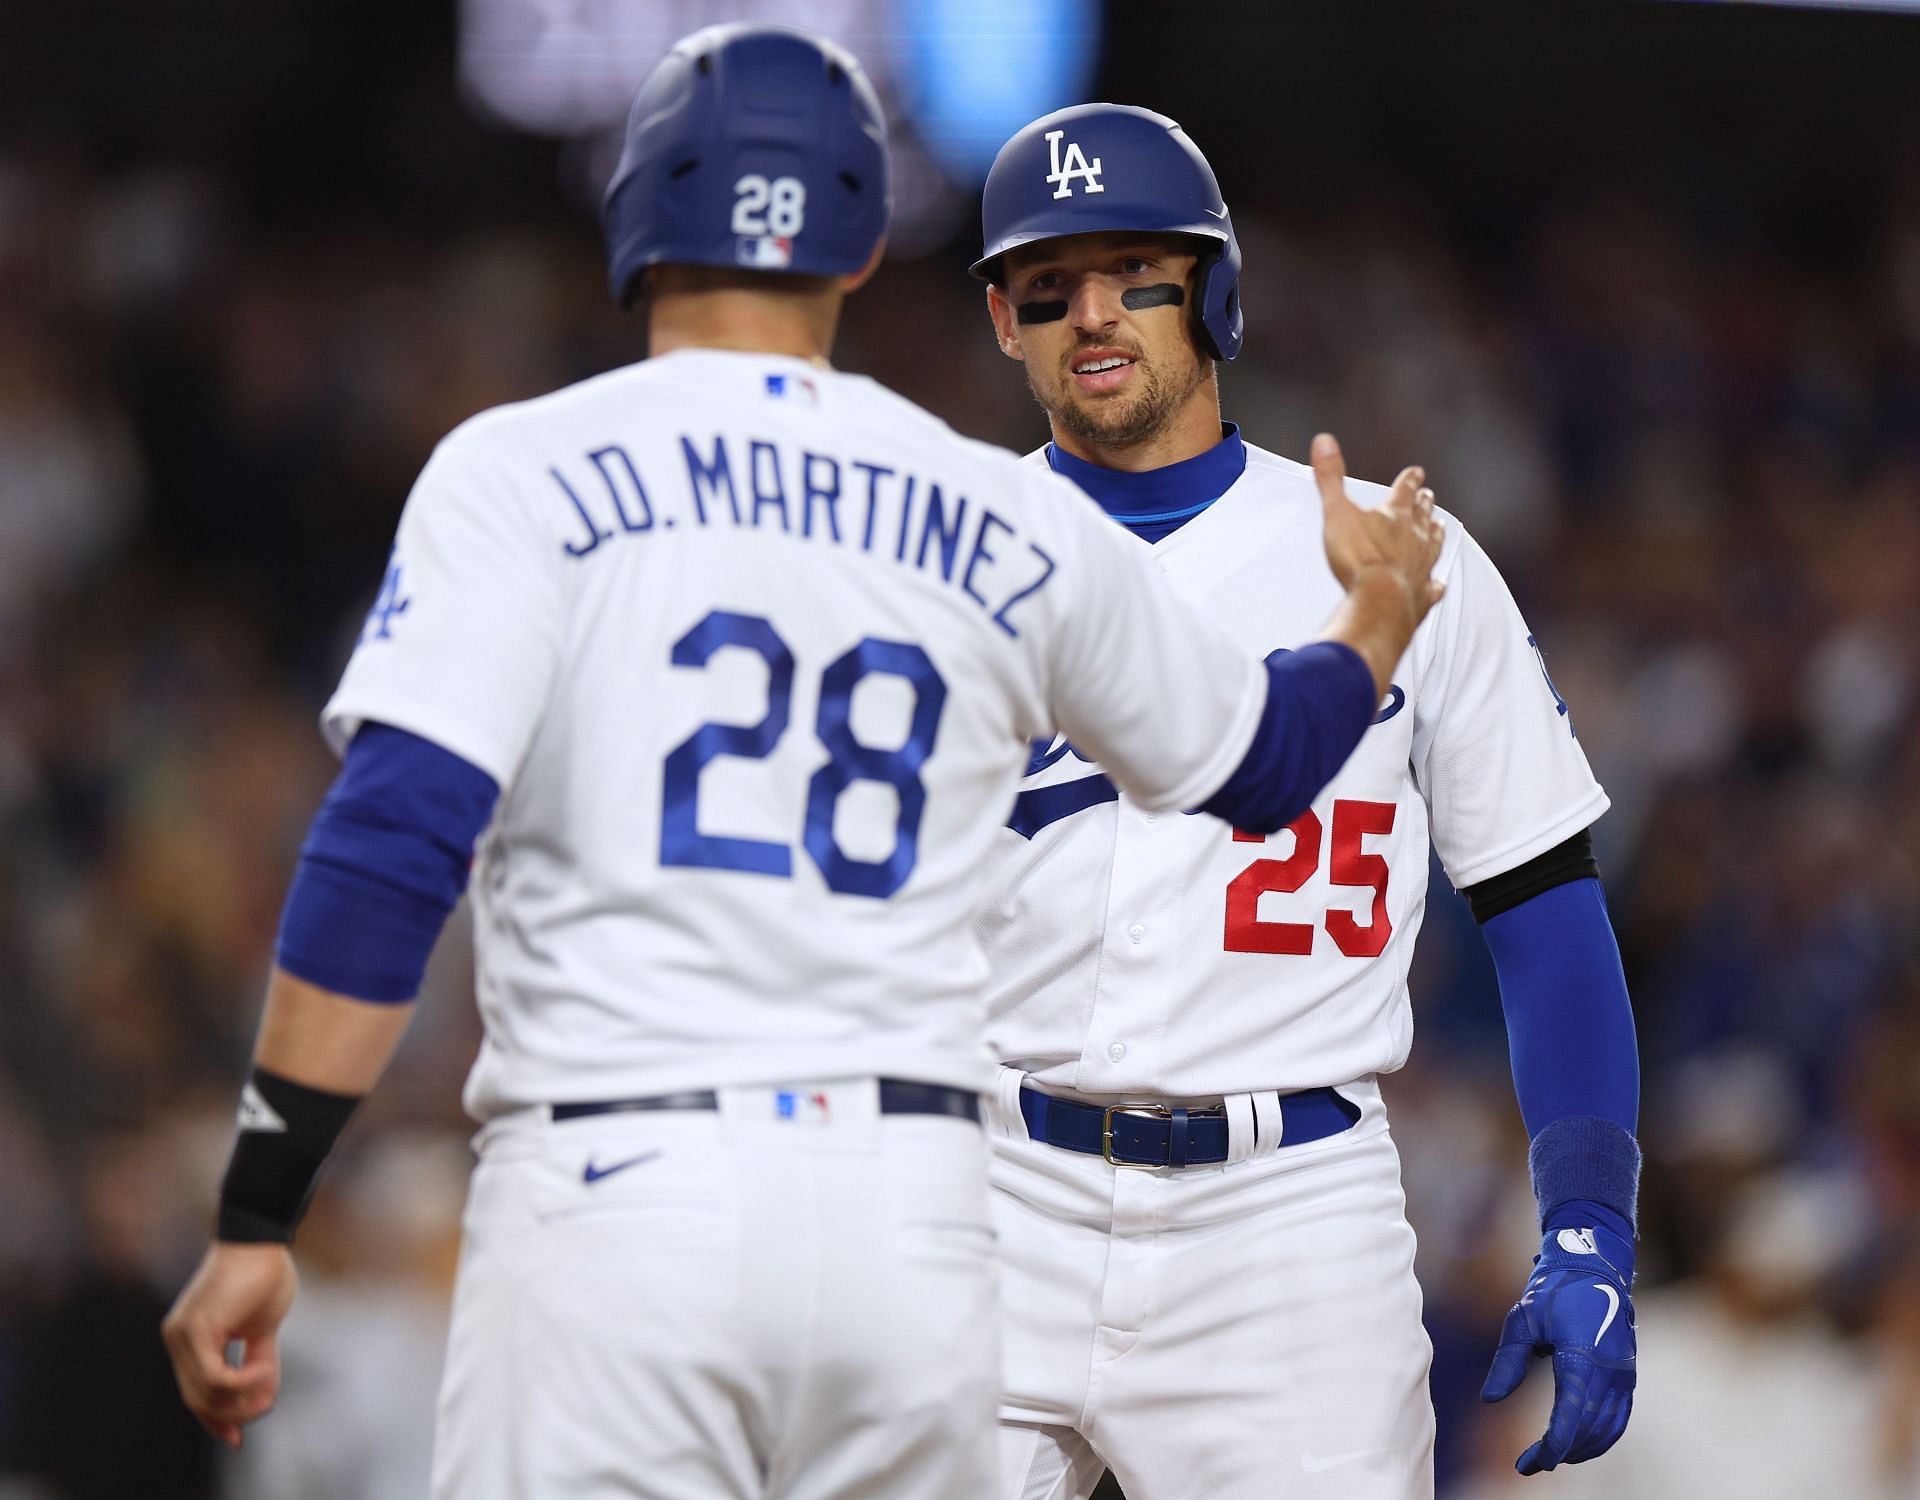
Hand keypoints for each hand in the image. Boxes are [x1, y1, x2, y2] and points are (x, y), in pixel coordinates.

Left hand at [160, 1241, 297, 1447]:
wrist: (260, 1237)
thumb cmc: (265, 1274)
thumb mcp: (263, 1327)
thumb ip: (257, 1359)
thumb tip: (261, 1395)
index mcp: (189, 1341)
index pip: (194, 1394)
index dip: (216, 1420)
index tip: (237, 1438)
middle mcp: (176, 1341)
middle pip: (198, 1402)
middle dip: (233, 1415)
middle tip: (267, 1404)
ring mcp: (181, 1336)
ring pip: (205, 1395)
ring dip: (243, 1401)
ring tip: (270, 1386)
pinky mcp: (196, 1330)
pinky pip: (215, 1378)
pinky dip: (242, 1385)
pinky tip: (263, 1375)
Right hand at [1312, 432, 1445, 622]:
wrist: (1378, 601)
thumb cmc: (1358, 559)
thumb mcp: (1337, 511)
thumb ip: (1331, 477)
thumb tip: (1324, 442)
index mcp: (1395, 516)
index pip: (1405, 491)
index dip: (1410, 480)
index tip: (1416, 473)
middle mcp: (1414, 538)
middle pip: (1422, 516)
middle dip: (1424, 505)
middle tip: (1429, 496)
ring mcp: (1421, 566)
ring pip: (1433, 546)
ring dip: (1435, 535)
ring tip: (1439, 528)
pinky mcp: (1422, 594)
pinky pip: (1433, 586)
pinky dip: (1436, 584)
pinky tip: (1439, 584)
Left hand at [1481, 1224, 1636, 1474]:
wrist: (1593, 1266)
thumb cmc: (1552, 1291)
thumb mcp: (1521, 1321)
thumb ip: (1508, 1362)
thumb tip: (1489, 1399)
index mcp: (1582, 1358)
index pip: (1569, 1417)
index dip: (1550, 1447)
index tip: (1528, 1465)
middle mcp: (1609, 1370)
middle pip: (1587, 1428)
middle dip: (1560, 1452)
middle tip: (1531, 1463)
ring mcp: (1623, 1373)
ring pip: (1607, 1427)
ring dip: (1582, 1448)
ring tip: (1553, 1457)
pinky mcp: (1628, 1373)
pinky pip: (1619, 1416)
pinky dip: (1602, 1435)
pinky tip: (1582, 1443)